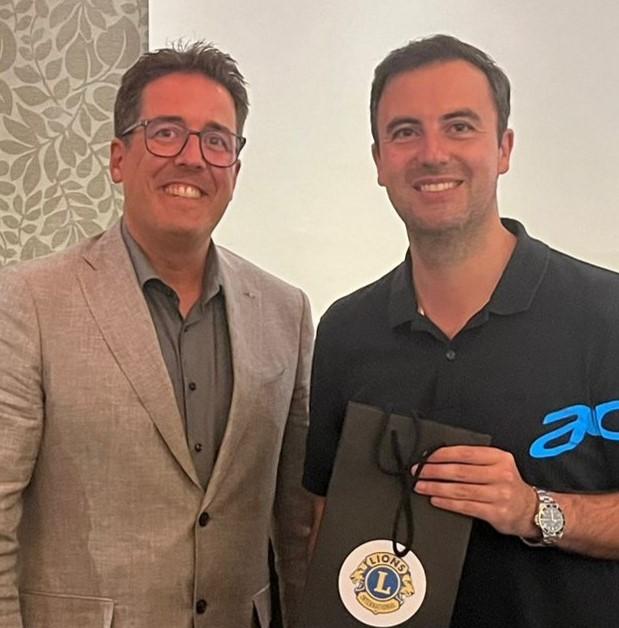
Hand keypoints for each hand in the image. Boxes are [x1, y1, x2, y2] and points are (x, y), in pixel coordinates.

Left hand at [412, 445, 537, 537]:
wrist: (530, 510)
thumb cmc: (506, 484)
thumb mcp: (497, 465)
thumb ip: (474, 460)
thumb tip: (439, 457)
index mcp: (499, 458)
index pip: (465, 453)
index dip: (442, 455)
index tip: (426, 457)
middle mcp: (501, 474)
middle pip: (460, 471)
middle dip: (434, 471)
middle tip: (417, 472)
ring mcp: (499, 494)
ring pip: (460, 489)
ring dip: (436, 487)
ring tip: (421, 486)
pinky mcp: (496, 512)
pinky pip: (466, 506)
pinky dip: (447, 502)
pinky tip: (435, 499)